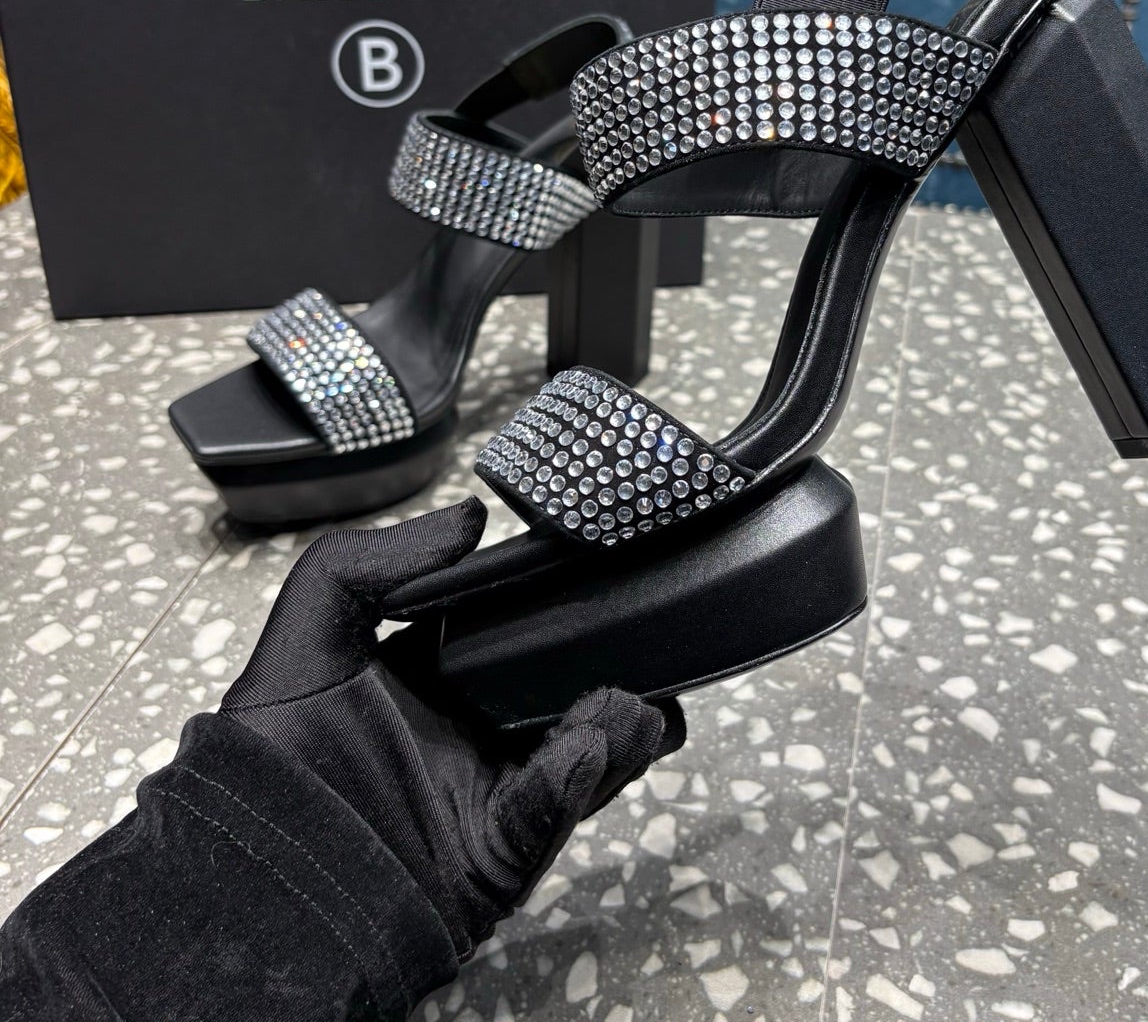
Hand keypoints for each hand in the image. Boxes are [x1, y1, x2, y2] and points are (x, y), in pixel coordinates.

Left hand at [221, 498, 684, 956]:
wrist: (253, 876)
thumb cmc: (267, 757)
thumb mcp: (309, 631)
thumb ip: (368, 558)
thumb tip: (470, 514)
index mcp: (441, 679)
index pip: (523, 633)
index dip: (564, 608)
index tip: (601, 574)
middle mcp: (477, 733)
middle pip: (573, 692)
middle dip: (620, 671)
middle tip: (650, 646)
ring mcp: (495, 793)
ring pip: (587, 754)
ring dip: (619, 729)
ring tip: (637, 706)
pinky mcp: (499, 853)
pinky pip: (552, 813)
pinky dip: (576, 781)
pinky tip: (590, 745)